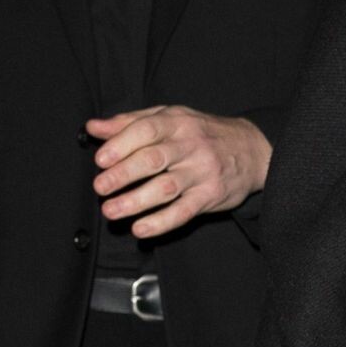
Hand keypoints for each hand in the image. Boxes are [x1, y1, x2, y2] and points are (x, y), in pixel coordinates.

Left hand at [88, 107, 272, 237]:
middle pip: (153, 159)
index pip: (147, 129)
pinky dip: (161, 222)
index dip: (121, 144)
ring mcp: (201, 172)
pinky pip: (184, 212)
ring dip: (136, 201)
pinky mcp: (210, 196)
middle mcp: (190, 146)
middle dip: (123, 174)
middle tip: (100, 187)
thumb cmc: (202, 133)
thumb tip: (93, 128)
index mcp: (177, 123)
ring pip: (166, 188)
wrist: (252, 149)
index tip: (101, 159)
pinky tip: (140, 228)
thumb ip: (130, 122)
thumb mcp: (170, 118)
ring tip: (111, 211)